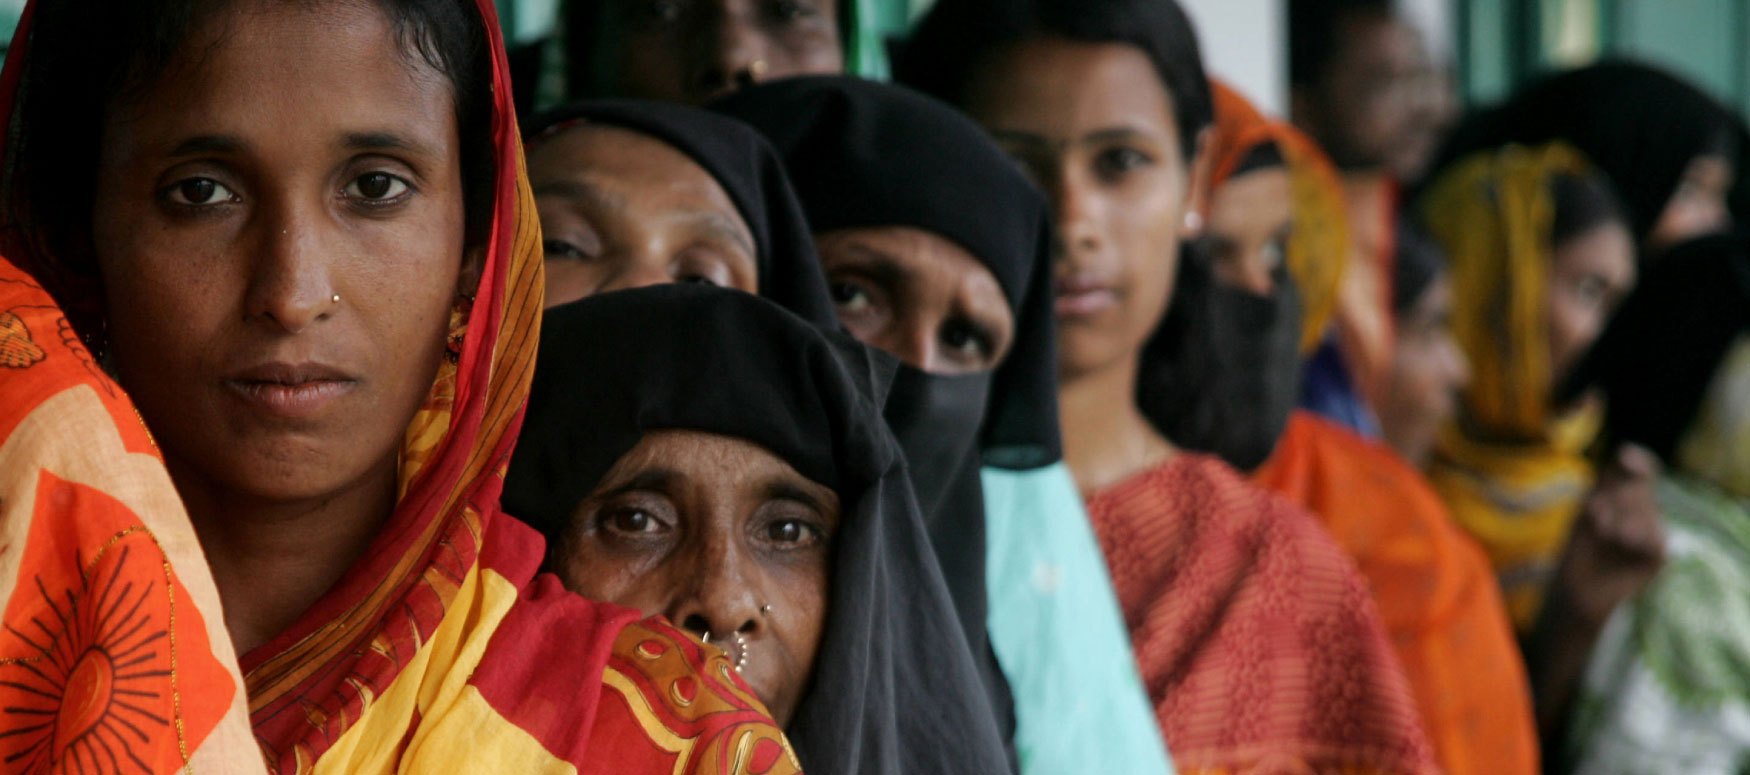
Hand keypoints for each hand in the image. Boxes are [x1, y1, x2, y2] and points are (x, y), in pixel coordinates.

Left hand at [1554, 443, 1667, 625]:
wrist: (1578, 587)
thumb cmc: (1579, 545)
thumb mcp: (1588, 506)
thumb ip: (1609, 479)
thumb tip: (1626, 451)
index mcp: (1628, 497)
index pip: (1640, 469)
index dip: (1637, 461)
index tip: (1625, 458)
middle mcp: (1646, 511)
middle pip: (1637, 487)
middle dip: (1613, 498)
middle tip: (1596, 519)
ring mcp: (1655, 533)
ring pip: (1643, 511)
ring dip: (1615, 521)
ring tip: (1604, 538)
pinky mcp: (1660, 554)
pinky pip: (1651, 536)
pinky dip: (1630, 539)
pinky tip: (1619, 548)